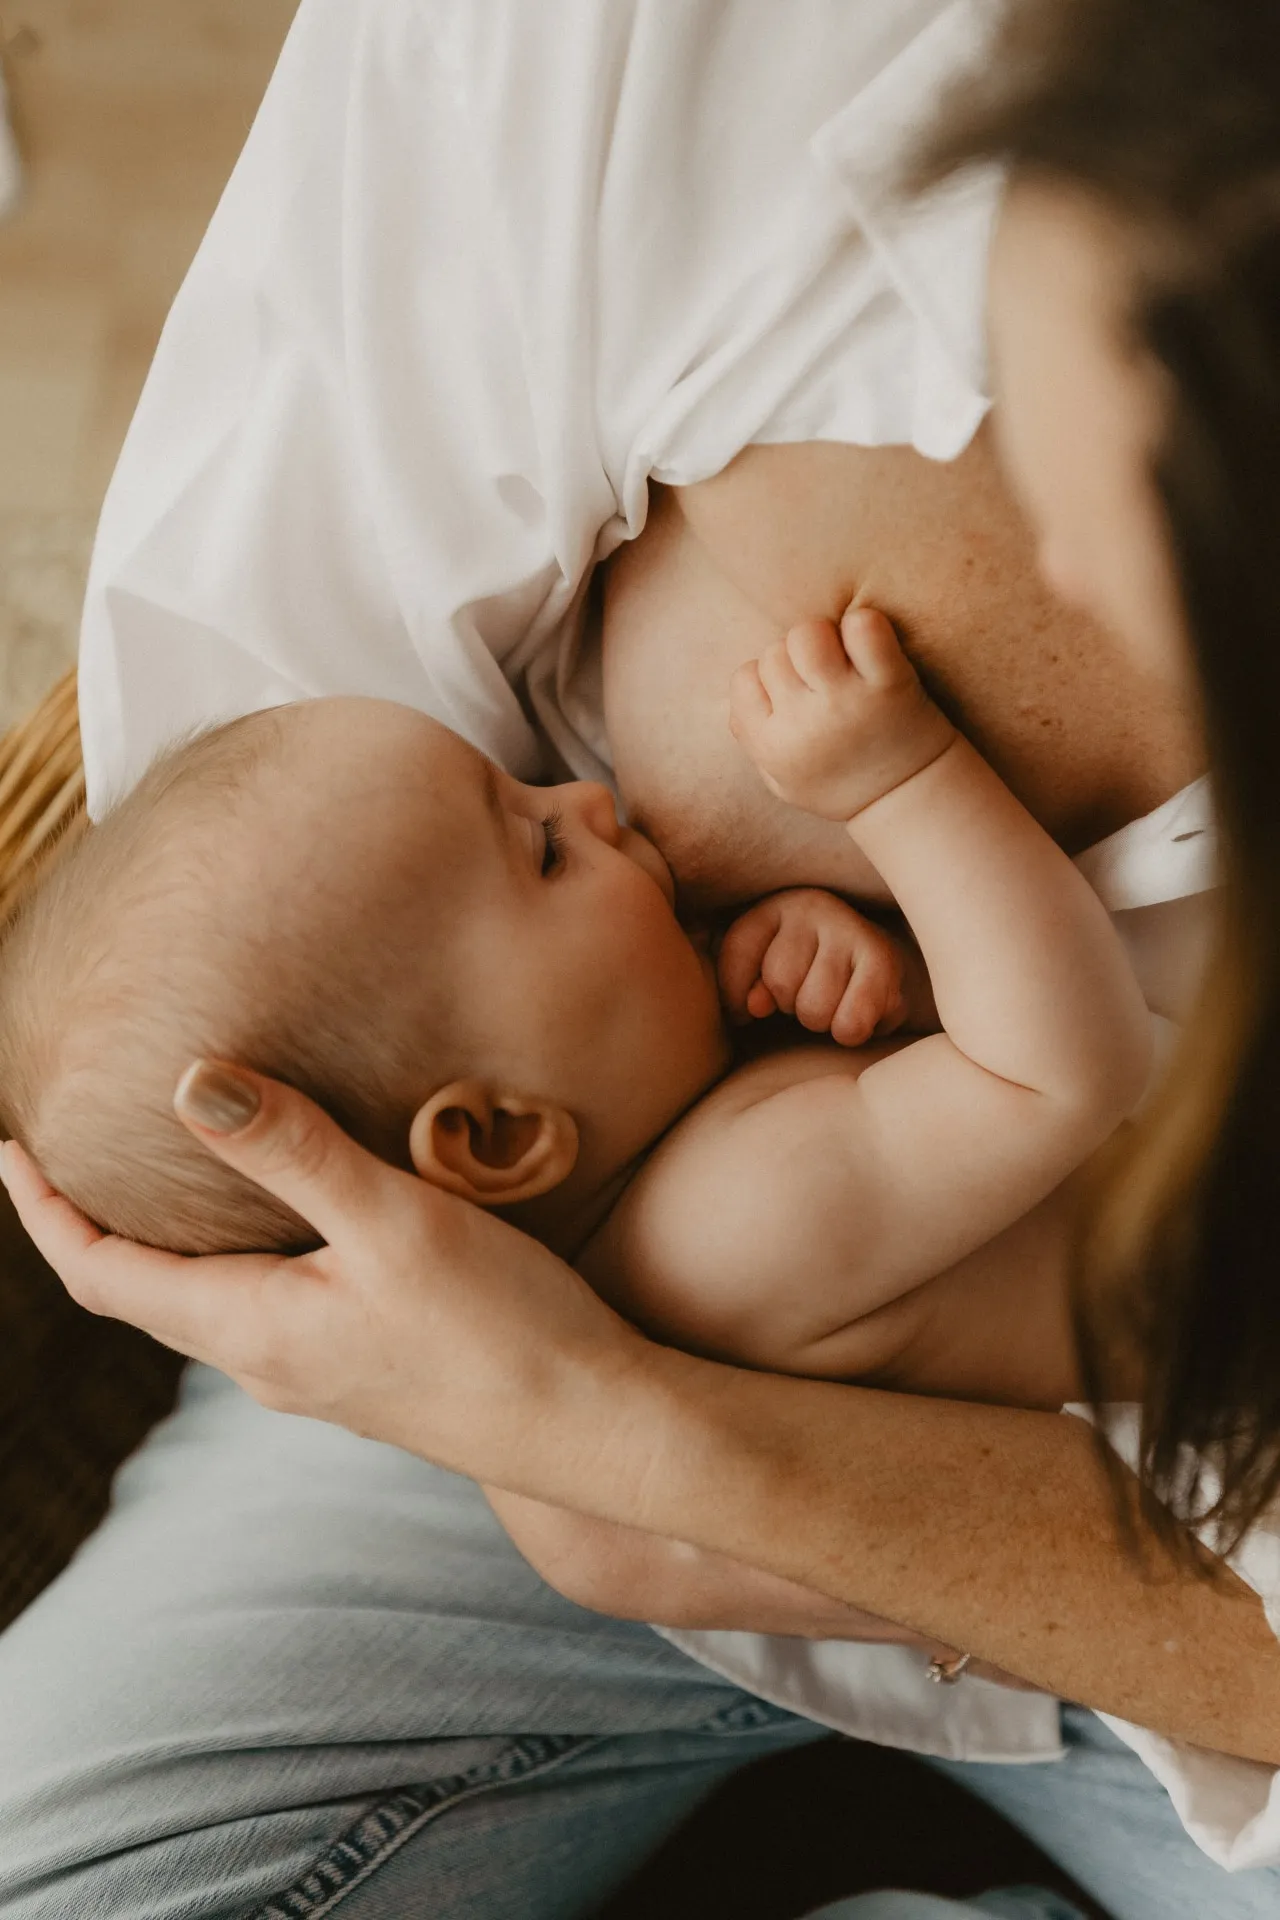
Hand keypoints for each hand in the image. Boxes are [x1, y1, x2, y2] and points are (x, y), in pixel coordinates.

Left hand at [0, 1060, 644, 1494]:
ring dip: (166, 1240)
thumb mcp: (393, 1223)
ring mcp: (319, 1373)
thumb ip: (293, 1151)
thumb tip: (186, 1086)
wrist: (596, 1427)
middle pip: (144, 1292)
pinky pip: (270, 1306)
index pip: (103, 1274)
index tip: (7, 1146)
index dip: (44, 1211)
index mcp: (253, 1329)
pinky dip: (238, 1254)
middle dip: (93, 1223)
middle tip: (70, 1148)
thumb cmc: (502, 1330)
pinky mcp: (368, 1368)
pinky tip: (285, 1217)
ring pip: (208, 1302)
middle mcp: (270, 1363)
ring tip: (163, 1171)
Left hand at [718, 888, 909, 1046]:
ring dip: (821, 1021)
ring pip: (814, 1008)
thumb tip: (754, 1007)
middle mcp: (815, 908)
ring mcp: (851, 930)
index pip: (739, 949)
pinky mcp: (883, 961)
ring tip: (834, 1002)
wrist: (874, 965)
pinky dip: (848, 1033)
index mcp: (776, 907)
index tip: (750, 1008)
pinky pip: (851, 1023)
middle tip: (810, 994)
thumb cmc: (808, 971)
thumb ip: (745, 986)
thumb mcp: (763, 972)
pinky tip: (857, 1014)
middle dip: (790, 1005)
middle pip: (780, 983)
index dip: (735, 993)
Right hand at [729, 606, 954, 822]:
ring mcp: (846, 702)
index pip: (744, 679)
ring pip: (808, 633)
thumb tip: (740, 692)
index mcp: (772, 747)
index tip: (794, 693)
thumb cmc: (841, 783)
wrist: (911, 798)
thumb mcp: (782, 781)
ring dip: (824, 637)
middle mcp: (804, 725)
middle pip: (775, 653)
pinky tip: (871, 647)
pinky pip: (863, 627)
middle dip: (796, 659)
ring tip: (844, 660)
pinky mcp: (890, 685)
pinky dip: (865, 626)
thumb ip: (751, 738)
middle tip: (824, 679)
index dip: (768, 678)